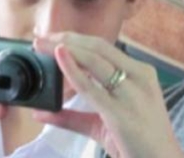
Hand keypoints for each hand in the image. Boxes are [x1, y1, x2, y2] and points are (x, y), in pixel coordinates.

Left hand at [33, 32, 183, 157]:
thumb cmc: (138, 145)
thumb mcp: (105, 124)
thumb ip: (73, 117)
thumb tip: (41, 113)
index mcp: (141, 74)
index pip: (105, 48)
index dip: (78, 39)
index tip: (55, 38)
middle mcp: (139, 77)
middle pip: (99, 47)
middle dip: (68, 38)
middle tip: (41, 38)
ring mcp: (132, 93)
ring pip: (95, 60)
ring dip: (65, 48)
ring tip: (43, 45)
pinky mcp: (121, 113)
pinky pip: (92, 87)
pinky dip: (73, 69)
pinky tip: (60, 57)